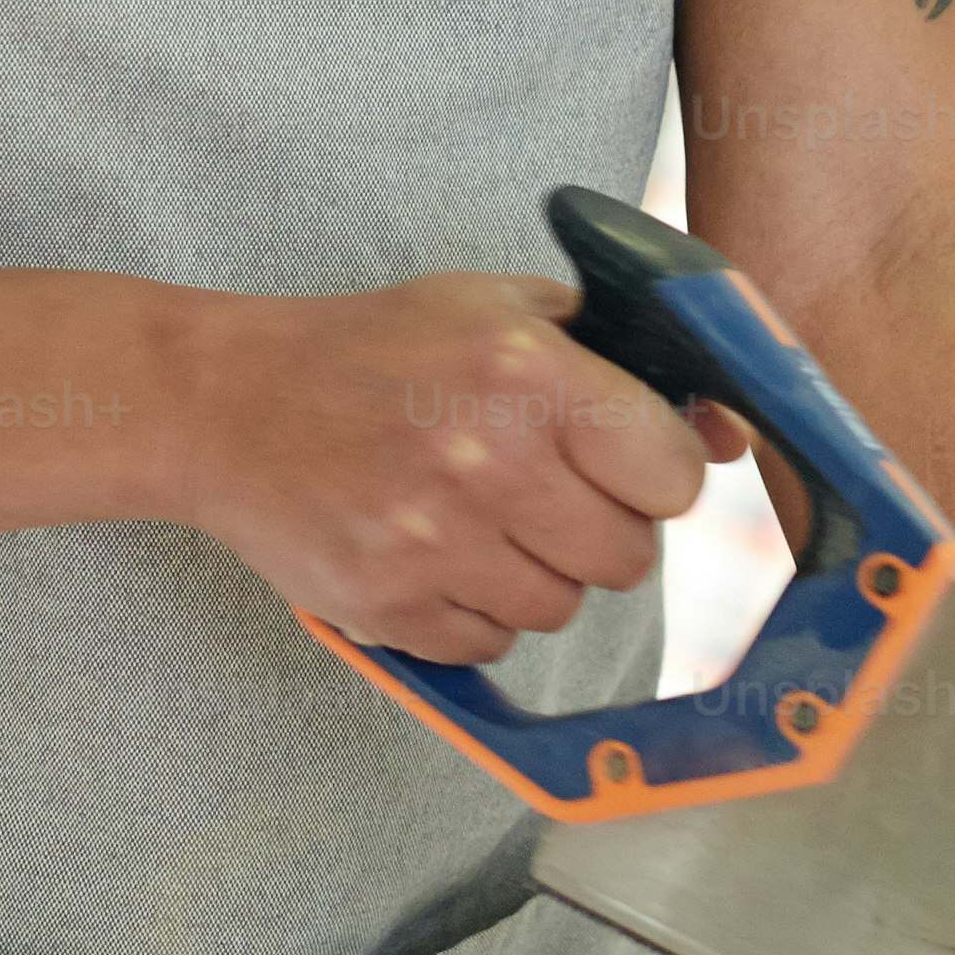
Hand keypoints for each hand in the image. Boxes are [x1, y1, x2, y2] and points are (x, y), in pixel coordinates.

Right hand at [173, 276, 730, 663]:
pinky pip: (489, 645)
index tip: (623, 464)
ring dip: (536, 576)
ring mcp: (434, 543)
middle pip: (627, 558)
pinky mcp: (388, 605)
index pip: (674, 474)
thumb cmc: (373, 351)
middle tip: (546, 496)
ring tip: (480, 521)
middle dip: (600, 531)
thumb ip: (617, 358)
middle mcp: (488, 462)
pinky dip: (475, 614)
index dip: (657, 474)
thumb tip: (728, 433)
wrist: (225, 404)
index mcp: (529, 374)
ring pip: (560, 610)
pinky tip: (434, 555)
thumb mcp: (499, 309)